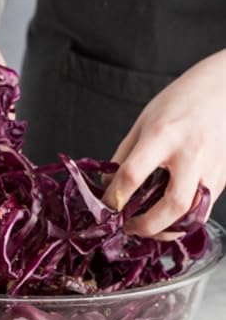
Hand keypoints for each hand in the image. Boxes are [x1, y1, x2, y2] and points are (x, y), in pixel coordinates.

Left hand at [102, 50, 225, 235]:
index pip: (133, 175)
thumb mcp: (144, 121)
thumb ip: (125, 156)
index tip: (105, 207)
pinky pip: (202, 211)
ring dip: (167, 231)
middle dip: (146, 226)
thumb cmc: (181, 101)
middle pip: (172, 205)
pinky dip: (183, 223)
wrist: (224, 88)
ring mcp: (211, 168)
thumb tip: (108, 189)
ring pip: (192, 215)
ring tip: (148, 229)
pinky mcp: (221, 179)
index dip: (114, 198)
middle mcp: (190, 154)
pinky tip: (167, 221)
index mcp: (164, 135)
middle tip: (128, 227)